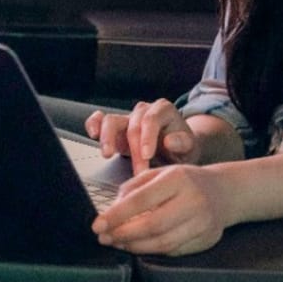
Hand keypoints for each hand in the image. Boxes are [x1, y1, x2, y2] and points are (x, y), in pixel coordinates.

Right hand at [85, 99, 200, 176]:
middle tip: (139, 170)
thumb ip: (182, 143)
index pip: (151, 120)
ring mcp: (128, 118)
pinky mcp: (115, 128)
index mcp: (163, 110)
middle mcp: (144, 111)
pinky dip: (94, 124)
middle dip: (134, 150)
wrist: (177, 151)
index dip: (147, 137)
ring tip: (107, 154)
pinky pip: (100, 120)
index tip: (147, 155)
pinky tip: (92, 134)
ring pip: (111, 120)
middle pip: (132, 125)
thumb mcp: (190, 147)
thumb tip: (169, 141)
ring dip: (108, 138)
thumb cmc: (182, 148)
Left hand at [92, 164, 230, 255]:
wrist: (225, 192)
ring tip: (119, 243)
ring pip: (163, 243)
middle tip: (104, 238)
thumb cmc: (186, 181)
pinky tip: (140, 247)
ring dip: (136, 246)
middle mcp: (192, 200)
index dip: (116, 215)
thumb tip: (113, 208)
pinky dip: (153, 251)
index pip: (141, 200)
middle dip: (123, 234)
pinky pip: (174, 251)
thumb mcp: (161, 173)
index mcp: (178, 178)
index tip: (98, 225)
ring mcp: (202, 222)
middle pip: (152, 225)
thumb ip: (135, 187)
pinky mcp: (207, 239)